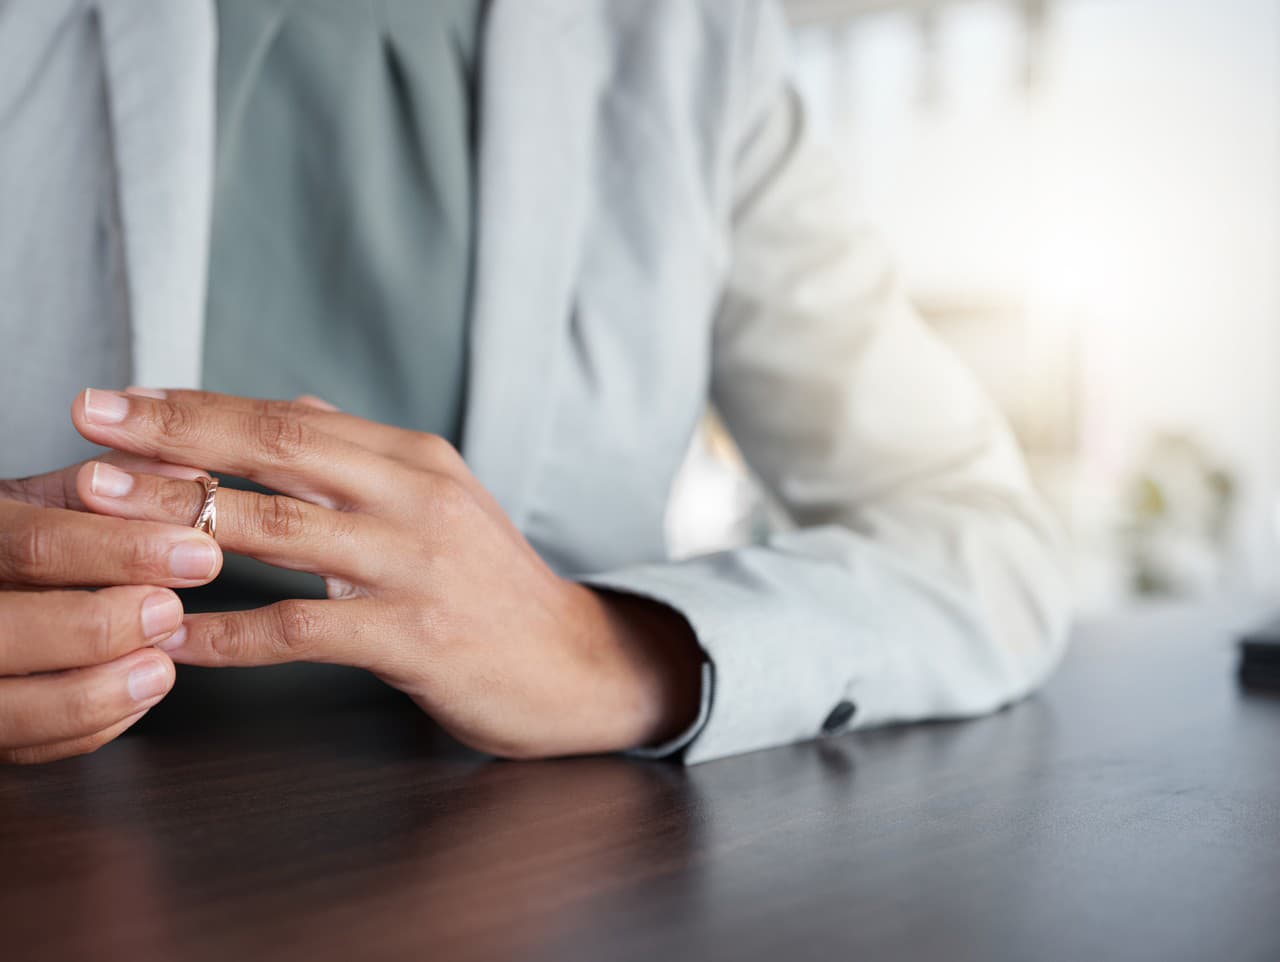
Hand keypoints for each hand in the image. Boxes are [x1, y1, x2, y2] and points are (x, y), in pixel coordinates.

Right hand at [0, 455, 222, 762]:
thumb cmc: (5, 545)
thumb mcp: (37, 502)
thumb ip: (110, 487)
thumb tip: (189, 472)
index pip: (33, 545)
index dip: (123, 551)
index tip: (198, 552)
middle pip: (9, 629)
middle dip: (101, 626)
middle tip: (169, 612)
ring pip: (10, 708)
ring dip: (97, 692)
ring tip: (160, 668)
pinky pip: (27, 745)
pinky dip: (87, 727)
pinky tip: (133, 697)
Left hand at [73, 389, 702, 757]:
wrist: (572, 663)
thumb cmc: (490, 586)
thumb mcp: (438, 502)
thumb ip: (362, 455)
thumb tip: (292, 406)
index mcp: (414, 459)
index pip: (290, 417)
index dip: (198, 406)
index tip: (119, 400)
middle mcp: (416, 497)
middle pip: (279, 449)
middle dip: (175, 435)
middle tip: (88, 425)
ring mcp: (417, 564)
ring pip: (280, 528)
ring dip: (181, 516)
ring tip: (103, 509)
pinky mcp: (415, 636)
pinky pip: (300, 630)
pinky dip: (226, 634)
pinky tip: (174, 637)